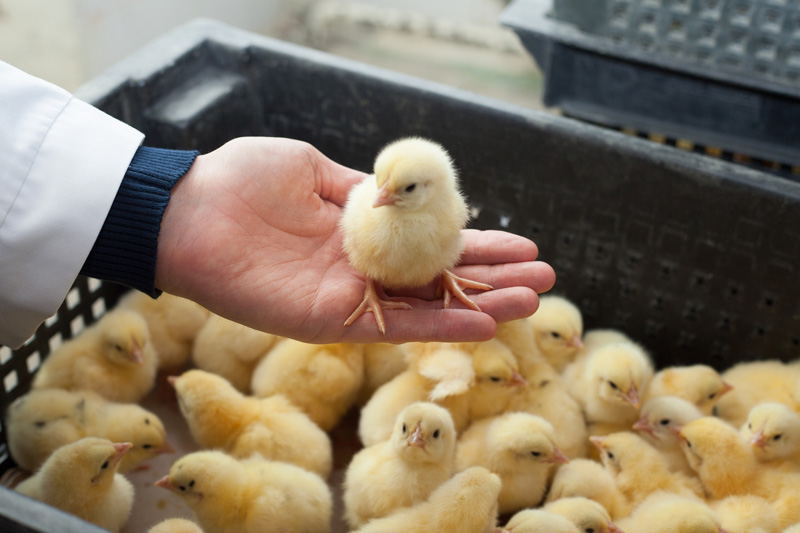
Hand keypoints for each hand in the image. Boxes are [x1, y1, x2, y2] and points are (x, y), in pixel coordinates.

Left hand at [156, 137, 554, 342]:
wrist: (190, 211)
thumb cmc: (242, 180)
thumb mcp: (312, 168)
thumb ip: (359, 187)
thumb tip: (397, 192)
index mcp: (361, 229)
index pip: (430, 241)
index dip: (476, 241)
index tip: (521, 242)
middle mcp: (363, 268)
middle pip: (440, 278)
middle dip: (492, 278)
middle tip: (544, 279)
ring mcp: (351, 297)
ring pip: (429, 307)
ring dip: (481, 305)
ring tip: (532, 302)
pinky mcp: (333, 320)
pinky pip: (395, 327)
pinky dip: (440, 326)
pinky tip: (484, 323)